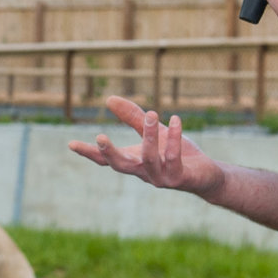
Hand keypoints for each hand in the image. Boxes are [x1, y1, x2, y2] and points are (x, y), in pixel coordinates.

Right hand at [67, 95, 222, 196]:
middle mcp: (144, 172)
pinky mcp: (179, 178)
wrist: (206, 175)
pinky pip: (174, 158)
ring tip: (153, 114)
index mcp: (134, 162)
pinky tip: (176, 120)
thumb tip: (109, 99)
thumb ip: (133, 117)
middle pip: (121, 165)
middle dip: (110, 153)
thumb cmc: (178, 154)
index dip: (89, 153)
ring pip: (150, 159)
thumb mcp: (154, 132)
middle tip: (100, 137)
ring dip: (150, 136)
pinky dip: (175, 138)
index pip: (106, 160)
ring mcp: (161, 178)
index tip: (70, 144)